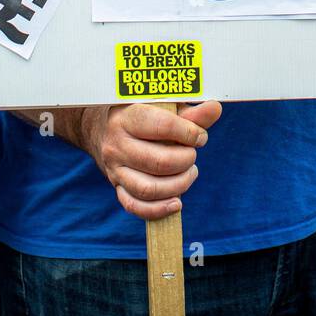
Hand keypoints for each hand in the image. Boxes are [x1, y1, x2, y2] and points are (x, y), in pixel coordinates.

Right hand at [80, 100, 222, 220]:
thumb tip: (215, 110)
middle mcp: (117, 144)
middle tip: (193, 154)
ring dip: (178, 185)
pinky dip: (159, 210)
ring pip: (148, 189)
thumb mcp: (161, 105)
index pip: (162, 126)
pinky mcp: (116, 187)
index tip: (200, 137)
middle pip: (158, 162)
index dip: (189, 133)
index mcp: (127, 116)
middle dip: (186, 160)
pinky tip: (177, 202)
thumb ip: (189, 111)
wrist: (101, 127)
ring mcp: (114, 169)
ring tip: (190, 173)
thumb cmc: (140, 113)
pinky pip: (135, 206)